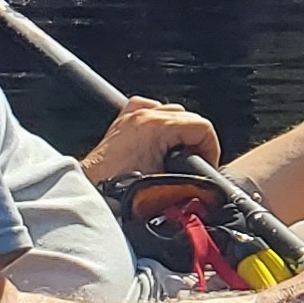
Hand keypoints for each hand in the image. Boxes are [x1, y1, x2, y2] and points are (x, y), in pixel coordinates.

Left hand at [80, 97, 220, 183]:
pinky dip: (158, 121)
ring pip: (171, 112)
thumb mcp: (166, 186)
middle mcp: (145, 116)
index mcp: (158, 126)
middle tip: (195, 163)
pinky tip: (159, 140)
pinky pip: (148, 110)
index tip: (208, 165)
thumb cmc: (119, 191)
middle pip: (189, 118)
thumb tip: (208, 186)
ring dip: (179, 132)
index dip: (211, 149)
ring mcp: (132, 118)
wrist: (92, 193)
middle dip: (197, 141)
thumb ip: (191, 181)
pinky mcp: (123, 124)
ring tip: (178, 155)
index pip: (203, 127)